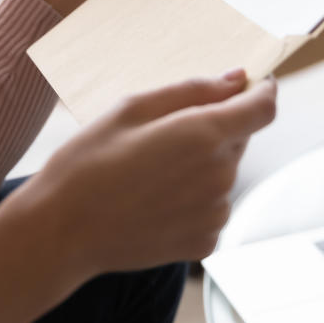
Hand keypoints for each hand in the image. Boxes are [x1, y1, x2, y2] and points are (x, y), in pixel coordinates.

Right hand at [25, 69, 275, 273]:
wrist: (60, 233)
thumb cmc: (88, 163)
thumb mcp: (133, 108)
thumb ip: (194, 90)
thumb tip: (237, 79)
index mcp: (205, 136)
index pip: (263, 107)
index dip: (261, 90)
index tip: (251, 83)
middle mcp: (221, 177)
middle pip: (239, 138)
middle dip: (215, 127)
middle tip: (163, 133)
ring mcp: (215, 214)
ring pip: (224, 173)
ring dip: (203, 165)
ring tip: (150, 172)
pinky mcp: (205, 242)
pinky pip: (213, 206)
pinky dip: (194, 198)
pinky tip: (154, 200)